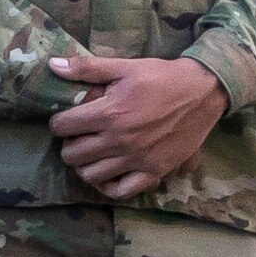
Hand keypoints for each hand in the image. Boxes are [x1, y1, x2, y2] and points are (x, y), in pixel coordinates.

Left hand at [47, 55, 228, 200]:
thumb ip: (88, 68)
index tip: (65, 120)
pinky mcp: (153, 172)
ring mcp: (136, 160)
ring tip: (90, 155)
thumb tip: (53, 65)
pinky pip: (121, 191)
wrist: (202, 92)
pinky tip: (107, 174)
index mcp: (109, 113)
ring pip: (91, 175)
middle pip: (72, 155)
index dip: (59, 123)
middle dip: (68, 145)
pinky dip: (108, 186)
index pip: (63, 127)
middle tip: (77, 138)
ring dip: (84, 166)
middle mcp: (119, 140)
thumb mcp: (125, 67)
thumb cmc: (161, 77)